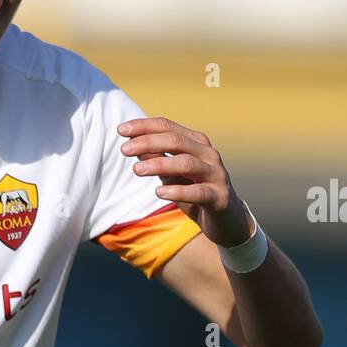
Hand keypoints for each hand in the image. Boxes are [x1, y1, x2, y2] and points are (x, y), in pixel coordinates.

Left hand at [117, 116, 253, 247]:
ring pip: (187, 163)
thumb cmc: (195, 192)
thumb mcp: (171, 175)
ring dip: (159, 165)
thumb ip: (156, 159)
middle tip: (124, 149)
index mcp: (196, 143)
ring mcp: (216, 175)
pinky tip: (159, 192)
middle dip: (148, 142)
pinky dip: (178, 191)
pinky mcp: (219, 197)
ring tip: (136, 169)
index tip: (120, 130)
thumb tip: (132, 145)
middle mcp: (208, 154)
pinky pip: (198, 192)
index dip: (144, 126)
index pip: (168, 127)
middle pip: (175, 141)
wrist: (226, 220)